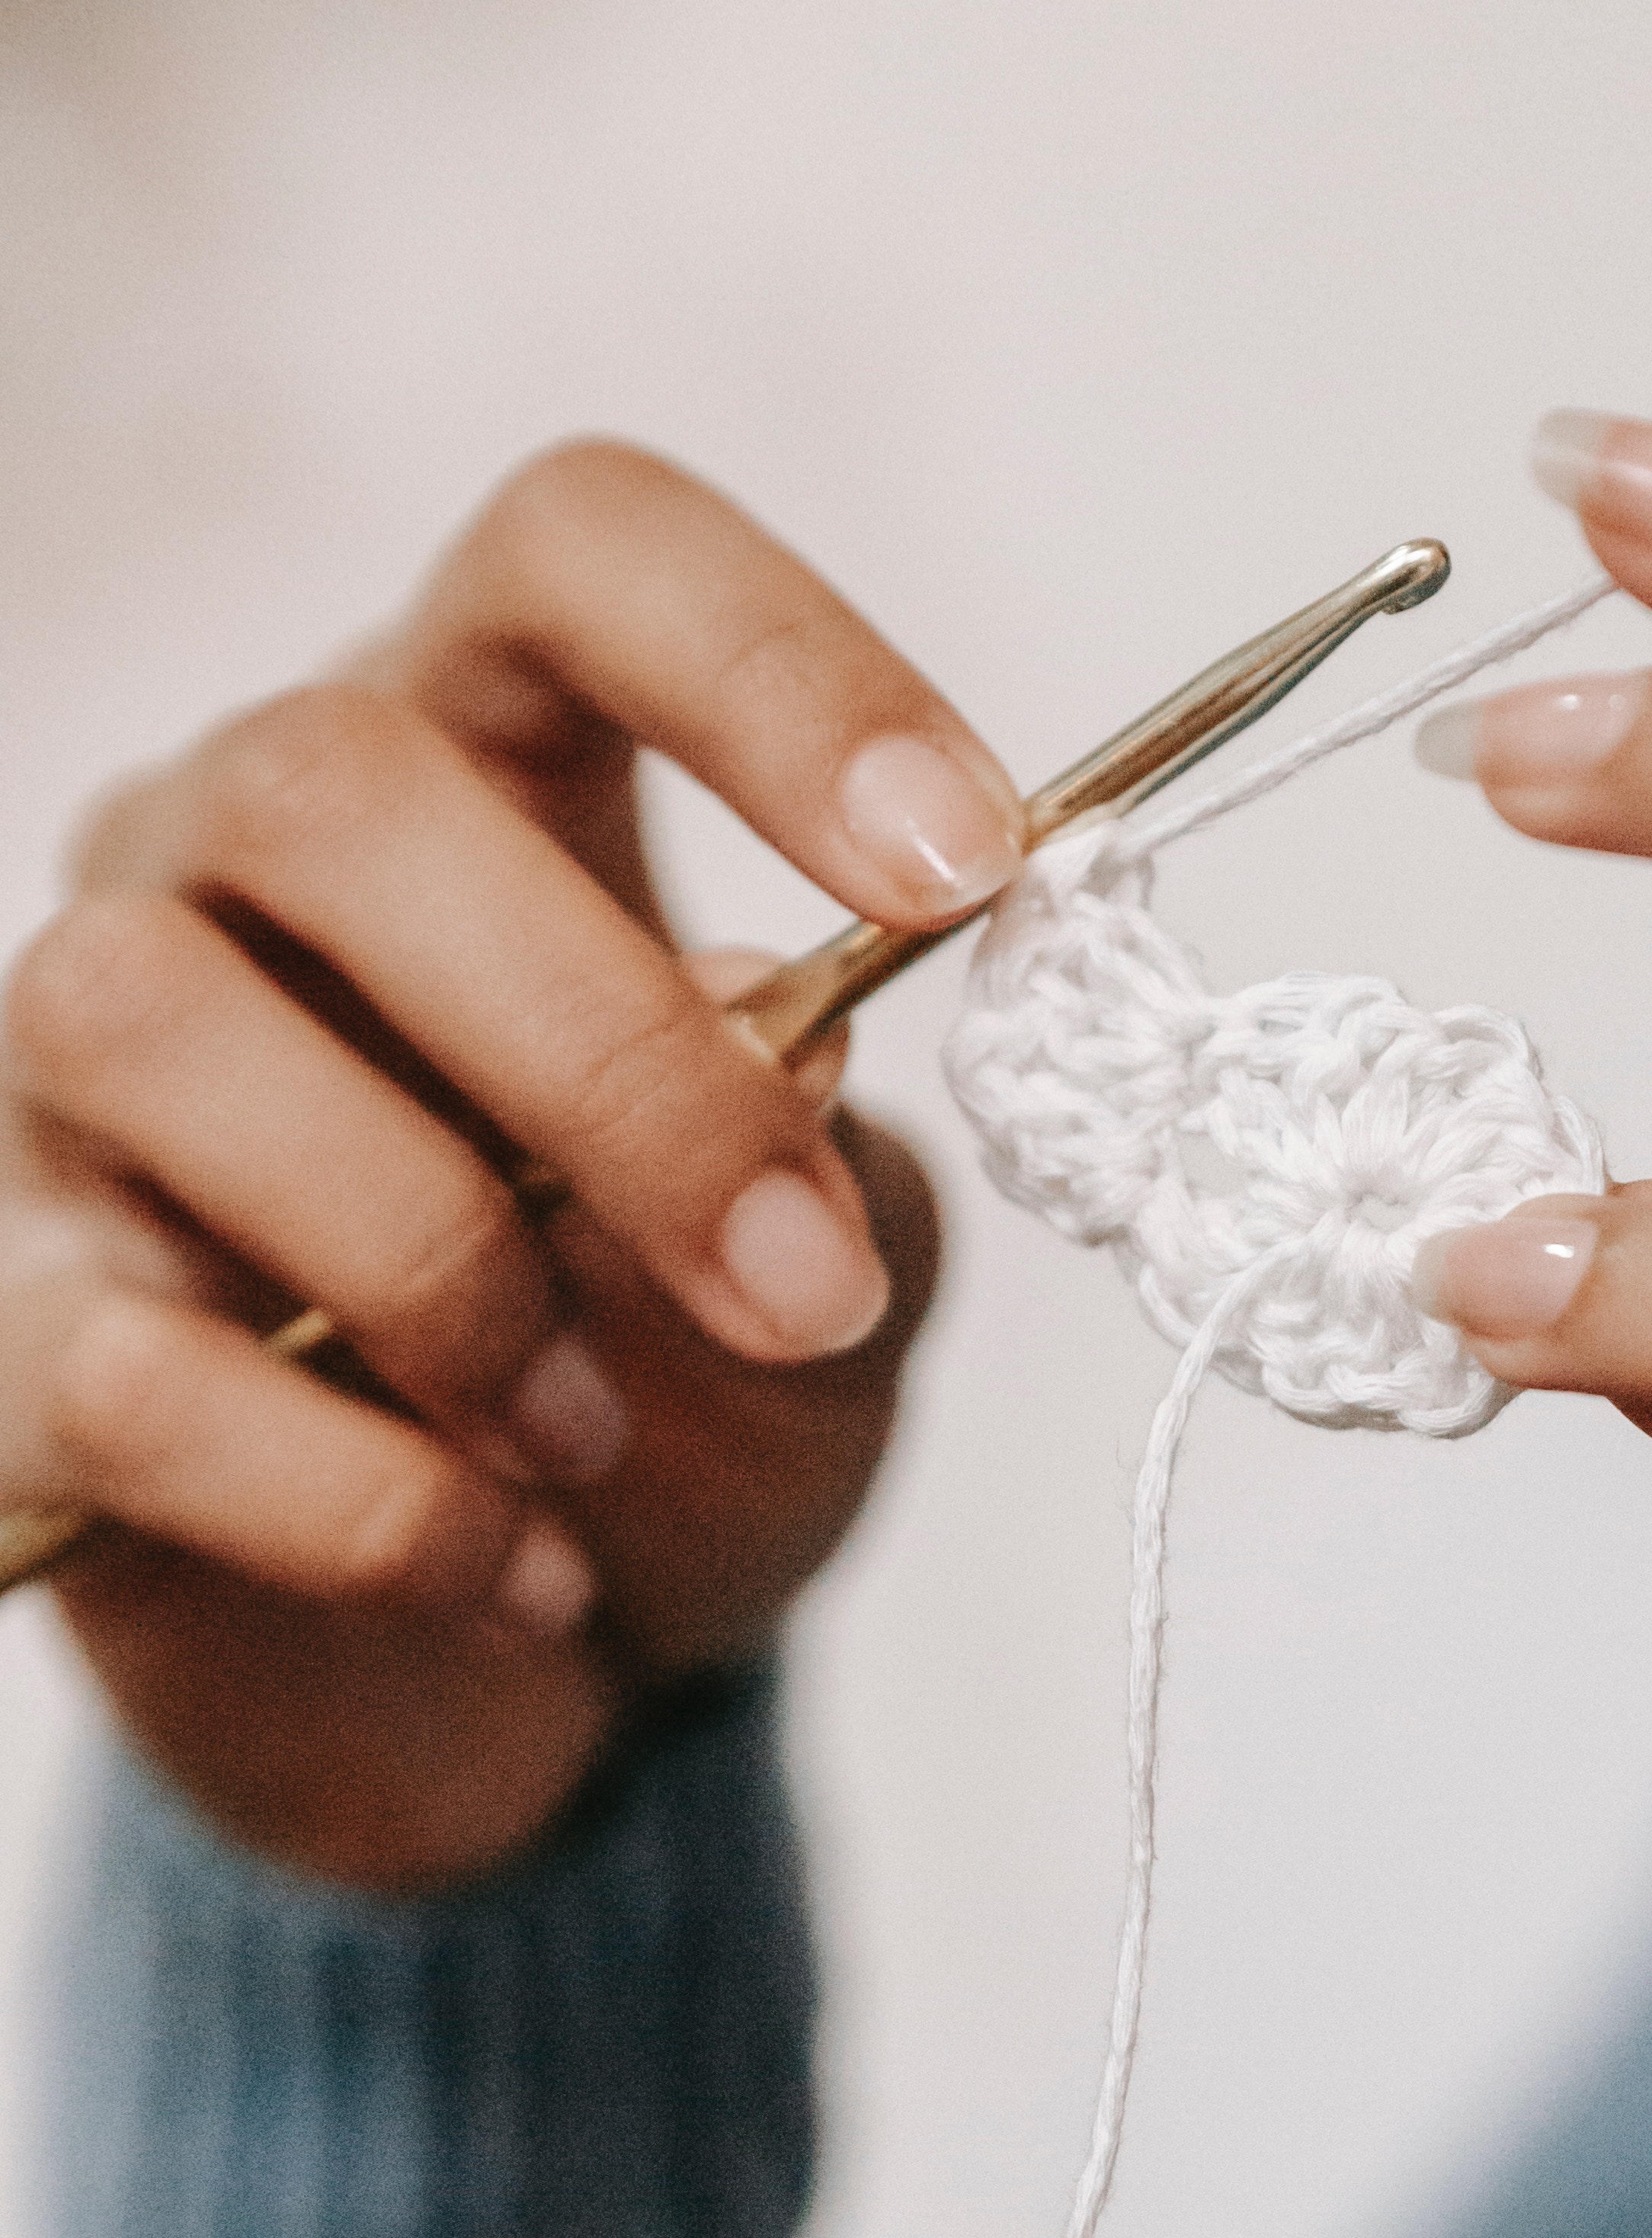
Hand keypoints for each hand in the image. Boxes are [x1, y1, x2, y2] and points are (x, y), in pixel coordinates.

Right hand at [2, 442, 1021, 1890]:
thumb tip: (798, 1046)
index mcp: (478, 773)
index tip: (970, 868)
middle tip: (797, 1283)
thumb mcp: (832, 1274)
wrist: (539, 1681)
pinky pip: (131, 1367)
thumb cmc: (680, 1397)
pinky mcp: (6, 1331)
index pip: (574, 556)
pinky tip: (506, 1567)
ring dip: (444, 1262)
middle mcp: (224, 866)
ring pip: (160, 1027)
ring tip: (590, 1434)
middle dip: (614, 1054)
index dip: (771, 667)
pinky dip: (363, 1495)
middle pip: (337, 786)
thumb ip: (836, 1149)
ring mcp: (72, 1085)